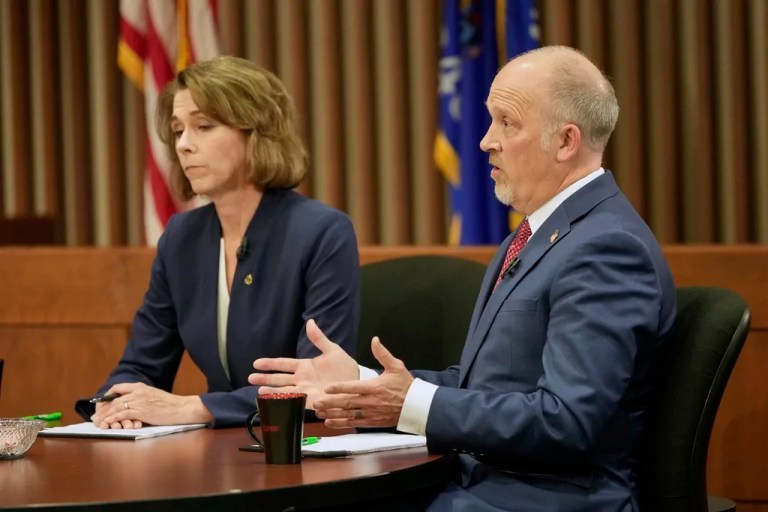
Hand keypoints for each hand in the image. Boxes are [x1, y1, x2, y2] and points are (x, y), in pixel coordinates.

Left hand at [90, 382, 212, 428]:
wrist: (181, 408)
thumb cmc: (170, 405)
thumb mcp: (153, 396)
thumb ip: (141, 397)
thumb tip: (129, 404)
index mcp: (140, 386)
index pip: (118, 388)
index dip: (107, 396)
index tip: (101, 404)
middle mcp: (138, 391)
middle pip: (114, 399)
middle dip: (102, 408)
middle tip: (95, 416)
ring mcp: (140, 401)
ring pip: (116, 407)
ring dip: (105, 415)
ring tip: (97, 422)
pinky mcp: (142, 411)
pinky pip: (122, 414)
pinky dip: (113, 419)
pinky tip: (107, 423)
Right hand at [248, 319, 359, 408]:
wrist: (356, 385)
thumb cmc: (345, 368)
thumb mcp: (333, 351)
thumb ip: (319, 339)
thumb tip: (310, 322)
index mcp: (305, 366)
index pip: (284, 364)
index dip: (270, 363)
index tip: (256, 363)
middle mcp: (302, 379)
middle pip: (280, 378)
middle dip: (265, 378)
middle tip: (250, 378)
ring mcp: (305, 391)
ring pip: (285, 390)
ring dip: (272, 391)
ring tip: (259, 390)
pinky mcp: (311, 402)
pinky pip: (296, 402)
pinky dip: (285, 402)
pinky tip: (275, 403)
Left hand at [314, 336, 413, 427]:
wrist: (417, 406)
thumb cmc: (405, 385)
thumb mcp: (396, 366)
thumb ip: (383, 354)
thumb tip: (374, 340)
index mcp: (375, 386)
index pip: (354, 387)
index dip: (339, 387)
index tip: (327, 388)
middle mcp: (371, 401)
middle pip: (347, 402)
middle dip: (331, 402)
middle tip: (316, 402)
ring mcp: (371, 413)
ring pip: (348, 414)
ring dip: (333, 414)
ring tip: (319, 412)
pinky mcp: (372, 422)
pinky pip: (354, 423)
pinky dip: (341, 424)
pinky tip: (330, 422)